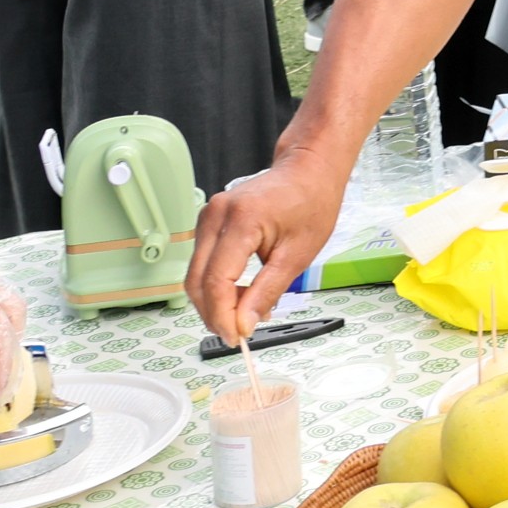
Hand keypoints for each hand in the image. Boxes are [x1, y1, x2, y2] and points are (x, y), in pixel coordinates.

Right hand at [187, 154, 347, 344]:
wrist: (309, 169)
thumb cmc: (311, 201)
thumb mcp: (297, 255)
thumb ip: (267, 292)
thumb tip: (244, 323)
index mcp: (241, 220)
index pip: (216, 281)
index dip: (222, 316)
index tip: (237, 338)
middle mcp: (216, 215)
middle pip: (197, 281)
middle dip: (214, 314)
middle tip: (238, 334)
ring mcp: (208, 216)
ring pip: (196, 274)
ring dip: (215, 301)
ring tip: (245, 313)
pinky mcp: (210, 222)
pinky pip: (203, 262)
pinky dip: (217, 284)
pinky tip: (240, 294)